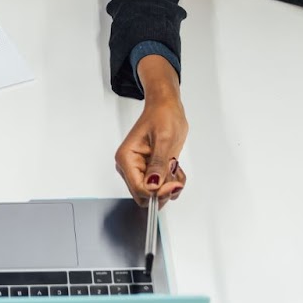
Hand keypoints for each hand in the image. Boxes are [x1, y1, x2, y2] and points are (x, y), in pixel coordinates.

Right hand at [114, 56, 188, 205]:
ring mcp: (140, 170)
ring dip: (170, 186)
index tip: (172, 183)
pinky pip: (161, 188)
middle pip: (145, 195)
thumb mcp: (164, 139)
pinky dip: (172, 182)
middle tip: (174, 175)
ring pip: (155, 194)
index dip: (157, 191)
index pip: (138, 189)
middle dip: (163, 190)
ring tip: (175, 167)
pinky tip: (175, 168)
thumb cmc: (162, 115)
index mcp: (126, 158)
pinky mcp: (151, 170)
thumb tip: (153, 185)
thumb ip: (158, 163)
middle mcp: (130, 167)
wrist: (166, 107)